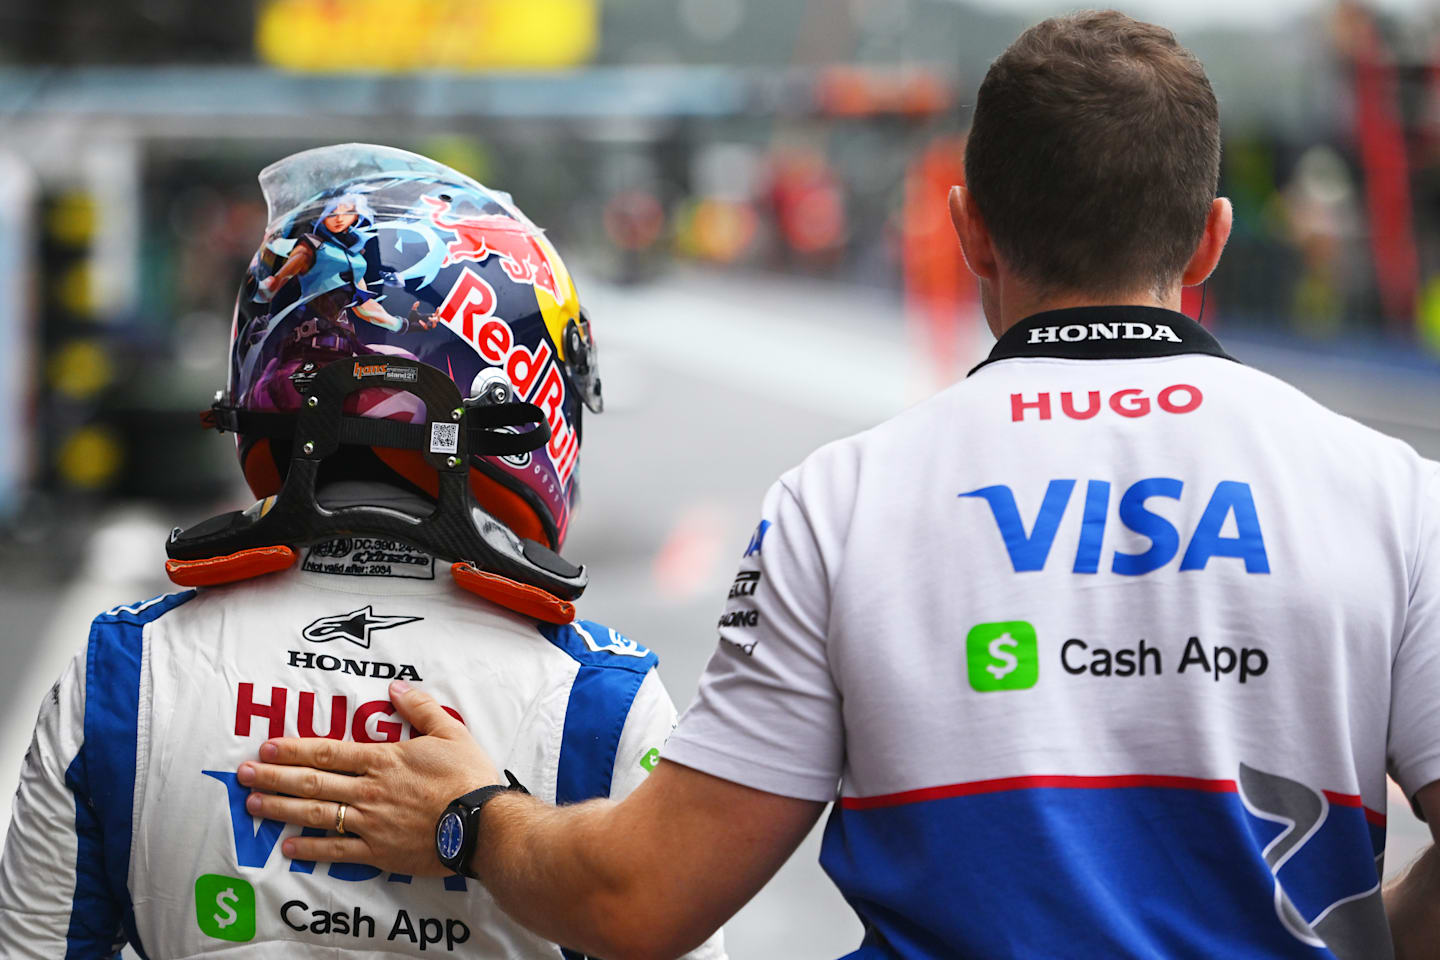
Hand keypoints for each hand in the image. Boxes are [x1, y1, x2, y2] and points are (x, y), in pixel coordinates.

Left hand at [237, 679, 500, 875]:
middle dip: (273, 777)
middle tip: (242, 774)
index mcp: (382, 760)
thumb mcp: (450, 732)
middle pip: (311, 782)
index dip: (294, 749)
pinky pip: (336, 851)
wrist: (482, 826)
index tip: (267, 747)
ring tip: (253, 805)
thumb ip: (420, 708)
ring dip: (280, 809)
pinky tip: (288, 848)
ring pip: (315, 814)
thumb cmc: (468, 778)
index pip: (328, 752)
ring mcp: (369, 823)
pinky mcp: (378, 852)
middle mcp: (368, 791)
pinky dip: (310, 849)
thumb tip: (396, 686)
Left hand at [407, 303, 438, 331]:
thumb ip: (415, 306)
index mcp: (427, 317)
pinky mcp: (424, 330)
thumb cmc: (410, 318)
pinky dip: (423, 324)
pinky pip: (426, 327)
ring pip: (434, 325)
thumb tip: (418, 301)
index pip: (436, 315)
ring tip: (429, 318)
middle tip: (437, 314)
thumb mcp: (413, 311)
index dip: (438, 311)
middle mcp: (428, 322)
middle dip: (438, 317)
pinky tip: (419, 321)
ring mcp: (427, 326)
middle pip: (438, 320)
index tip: (438, 307)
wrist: (407, 324)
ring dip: (433, 321)